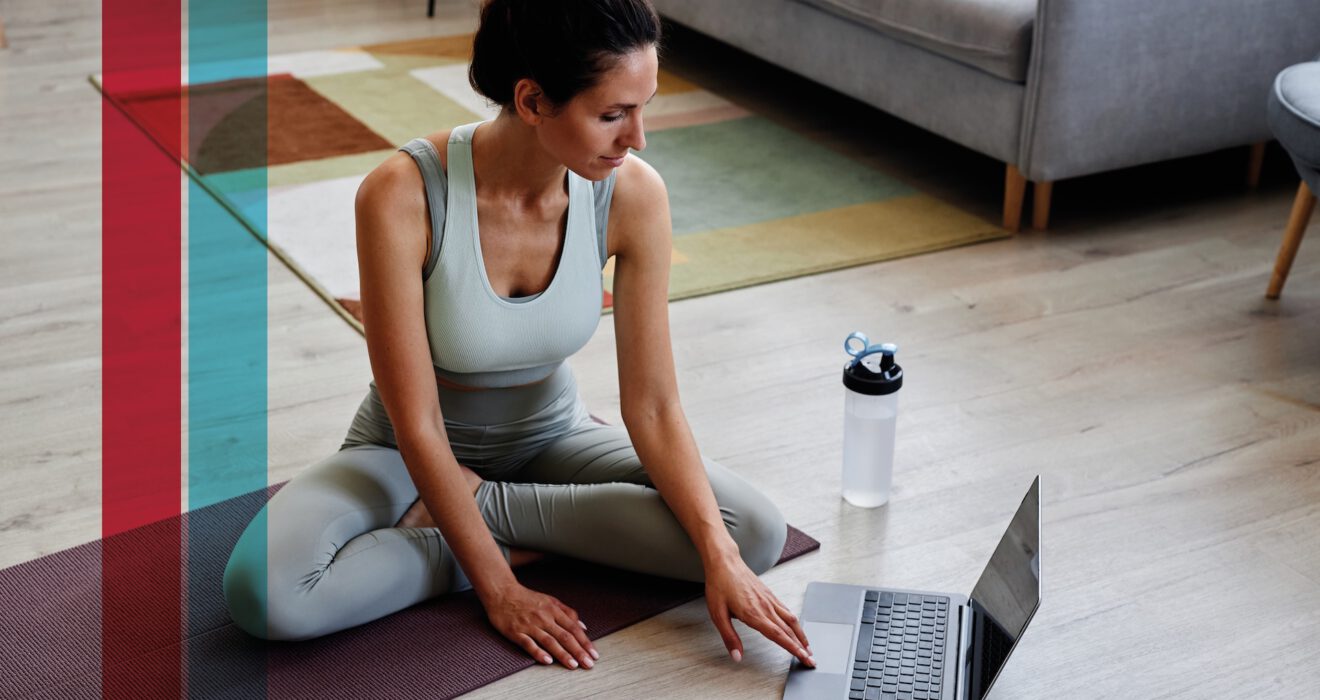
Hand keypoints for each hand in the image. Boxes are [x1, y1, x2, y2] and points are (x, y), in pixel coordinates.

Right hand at [483, 582, 598, 669]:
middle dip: (578, 651)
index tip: (593, 654)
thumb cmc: (527, 598)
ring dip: (562, 654)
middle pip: (564, 636)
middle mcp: (544, 618)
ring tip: (572, 665)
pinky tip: (547, 661)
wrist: (502, 593)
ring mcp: (530, 625)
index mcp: (553, 610)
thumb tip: (583, 627)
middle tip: (588, 664)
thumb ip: (567, 612)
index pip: (573, 628)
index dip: (585, 642)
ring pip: (549, 641)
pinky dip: (538, 652)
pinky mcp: (516, 632)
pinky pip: (529, 644)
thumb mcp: (550, 600)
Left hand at [704, 555, 814, 667]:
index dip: (793, 649)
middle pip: (789, 631)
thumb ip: (729, 637)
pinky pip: (786, 610)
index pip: (779, 636)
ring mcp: (769, 600)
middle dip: (802, 647)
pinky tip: (796, 627)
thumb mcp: (718, 614)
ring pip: (791, 620)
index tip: (803, 658)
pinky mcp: (769, 594)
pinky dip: (795, 622)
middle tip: (811, 660)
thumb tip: (737, 656)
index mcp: (754, 614)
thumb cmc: (719, 585)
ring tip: (808, 647)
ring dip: (801, 635)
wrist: (724, 562)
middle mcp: (765, 607)